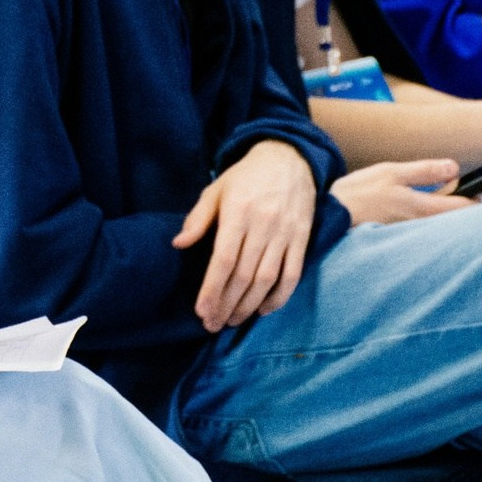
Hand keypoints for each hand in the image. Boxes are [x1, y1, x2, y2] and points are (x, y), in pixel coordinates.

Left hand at [174, 141, 318, 331]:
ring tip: (232, 321)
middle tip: (212, 324)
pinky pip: (292, 274)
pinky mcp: (302, 238)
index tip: (201, 311)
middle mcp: (263, 225)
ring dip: (248, 306)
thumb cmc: (246, 177)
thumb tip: (179, 244)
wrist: (290, 157)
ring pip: (267, 279)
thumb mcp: (216, 189)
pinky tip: (263, 310)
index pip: (224, 260)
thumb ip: (198, 218)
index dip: (212, 289)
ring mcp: (286, 233)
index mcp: (238, 212)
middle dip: (226, 304)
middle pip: (244, 275)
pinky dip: (279, 297)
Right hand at [333, 160, 473, 226]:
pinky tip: (416, 206)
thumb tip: (454, 167)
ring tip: (437, 195)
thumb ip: (424, 171)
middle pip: (455, 221)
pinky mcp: (400, 238)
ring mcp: (411, 236)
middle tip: (457, 190)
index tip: (477, 188)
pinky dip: (428, 219)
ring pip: (440, 225)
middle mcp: (422, 227)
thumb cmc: (359, 193)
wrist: (331, 216)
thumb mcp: (391, 172)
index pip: (465, 209)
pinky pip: (424, 229)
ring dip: (444, 212)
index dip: (476, 198)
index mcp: (424, 209)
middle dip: (462, 206)